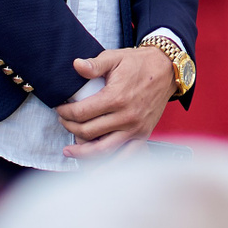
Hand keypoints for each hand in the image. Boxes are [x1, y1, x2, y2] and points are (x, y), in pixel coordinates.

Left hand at [56, 46, 177, 157]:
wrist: (167, 69)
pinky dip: (110, 166)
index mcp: (116, 97)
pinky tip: (97, 170)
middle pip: (88, 132)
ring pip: (103, 150)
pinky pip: (125, 156)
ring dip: (82, 153)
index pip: (81, 113)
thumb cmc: (140, 63)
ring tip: (69, 152)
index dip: (65, 112)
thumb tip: (76, 65)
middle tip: (63, 122)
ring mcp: (135, 129)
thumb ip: (95, 64)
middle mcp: (126, 117)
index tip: (60, 109)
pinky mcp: (143, 135)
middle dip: (70, 128)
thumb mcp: (115, 57)